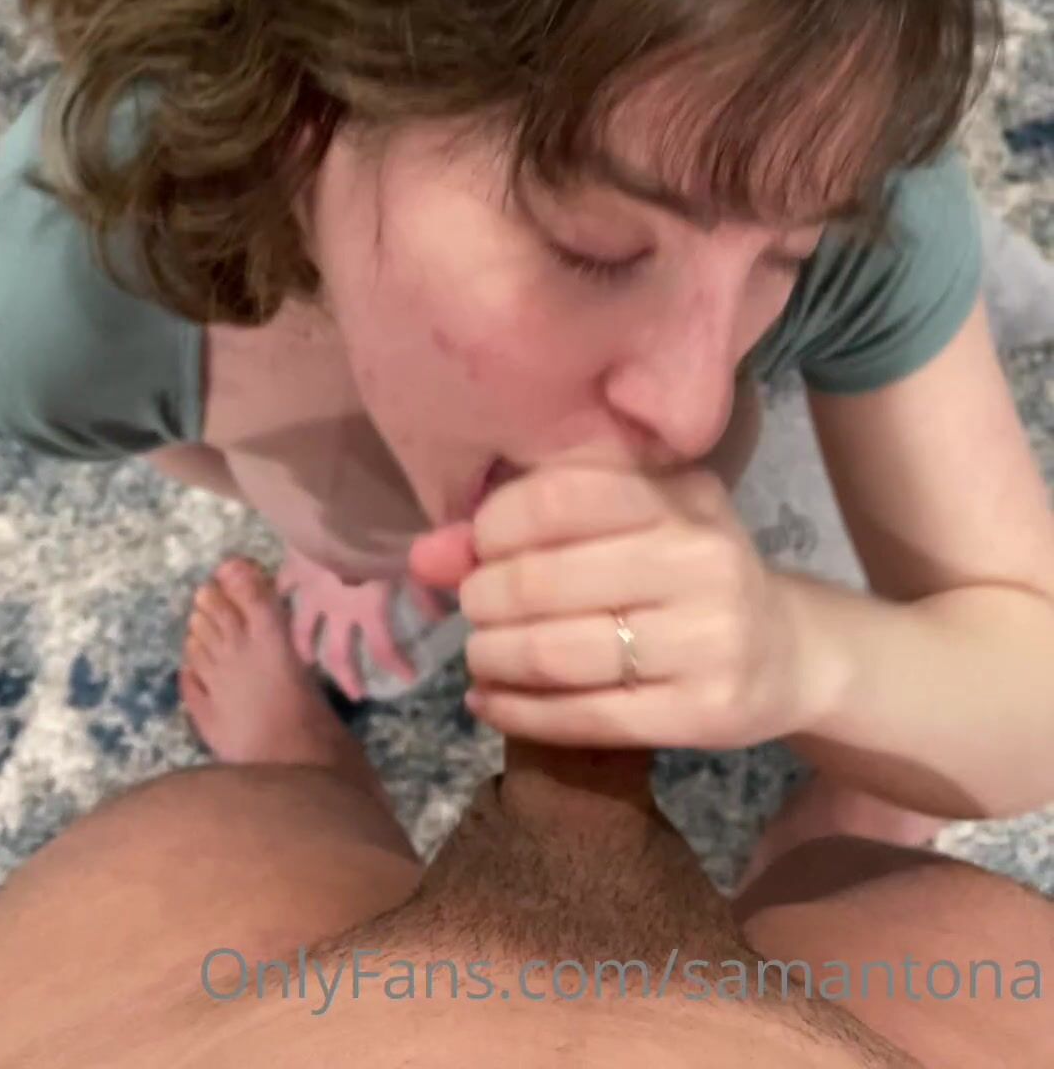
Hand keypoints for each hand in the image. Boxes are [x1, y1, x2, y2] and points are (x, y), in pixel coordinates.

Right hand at [276, 547, 449, 700]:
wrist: (340, 506)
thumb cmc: (380, 531)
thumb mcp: (410, 560)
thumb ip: (425, 590)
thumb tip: (444, 617)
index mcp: (367, 608)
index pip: (383, 649)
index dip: (396, 666)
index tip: (408, 678)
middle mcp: (337, 609)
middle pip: (338, 654)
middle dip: (346, 677)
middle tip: (355, 694)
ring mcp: (311, 592)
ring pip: (302, 630)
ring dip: (305, 648)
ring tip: (308, 661)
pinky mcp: (295, 570)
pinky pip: (283, 586)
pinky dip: (282, 595)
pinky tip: (281, 600)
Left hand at [415, 453, 829, 747]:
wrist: (788, 650)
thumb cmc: (686, 567)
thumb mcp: (630, 519)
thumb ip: (530, 521)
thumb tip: (425, 555)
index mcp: (678, 496)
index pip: (557, 497)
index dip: (493, 526)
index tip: (479, 548)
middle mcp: (700, 560)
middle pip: (544, 581)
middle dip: (482, 598)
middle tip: (472, 608)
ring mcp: (707, 641)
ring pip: (558, 654)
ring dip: (492, 657)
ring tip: (480, 655)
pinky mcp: (703, 714)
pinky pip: (585, 718)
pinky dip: (518, 713)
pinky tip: (490, 703)